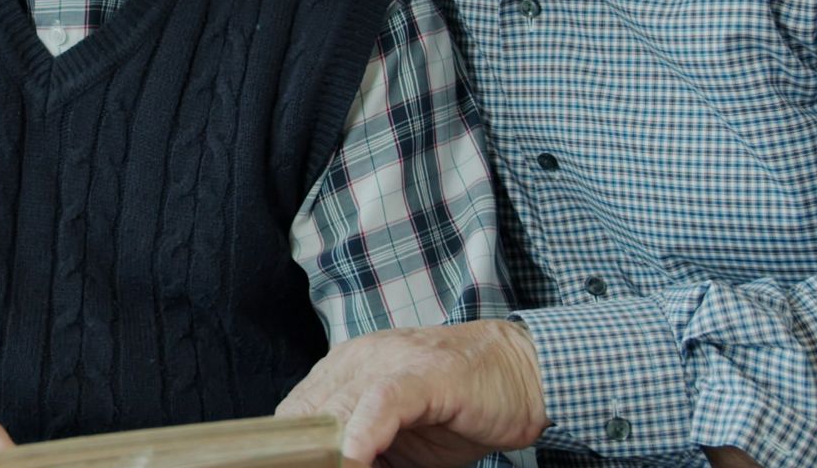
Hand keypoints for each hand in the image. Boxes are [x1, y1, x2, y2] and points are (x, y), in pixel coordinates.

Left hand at [277, 320, 546, 467]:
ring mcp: (390, 362)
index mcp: (345, 369)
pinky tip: (356, 455)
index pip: (295, 413)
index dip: (293, 451)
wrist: (523, 373)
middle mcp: (359, 359)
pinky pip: (382, 401)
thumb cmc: (461, 407)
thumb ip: (362, 449)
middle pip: (309, 413)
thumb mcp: (399, 434)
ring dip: (333, 452)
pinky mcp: (423, 374)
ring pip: (339, 408)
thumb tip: (329, 466)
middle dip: (309, 456)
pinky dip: (366, 431)